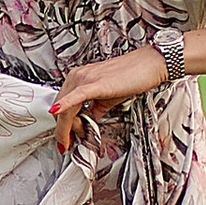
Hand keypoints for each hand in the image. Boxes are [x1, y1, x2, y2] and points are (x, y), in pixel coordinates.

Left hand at [51, 47, 167, 149]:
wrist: (148, 65)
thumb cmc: (131, 77)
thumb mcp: (107, 98)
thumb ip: (94, 111)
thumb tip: (88, 124)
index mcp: (77, 78)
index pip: (60, 106)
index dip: (61, 126)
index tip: (65, 139)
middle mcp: (77, 76)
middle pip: (60, 110)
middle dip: (66, 130)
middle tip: (78, 138)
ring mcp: (84, 78)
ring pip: (66, 109)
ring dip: (70, 127)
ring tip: (82, 133)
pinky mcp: (95, 83)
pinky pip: (76, 97)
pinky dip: (64, 105)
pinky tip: (56, 111)